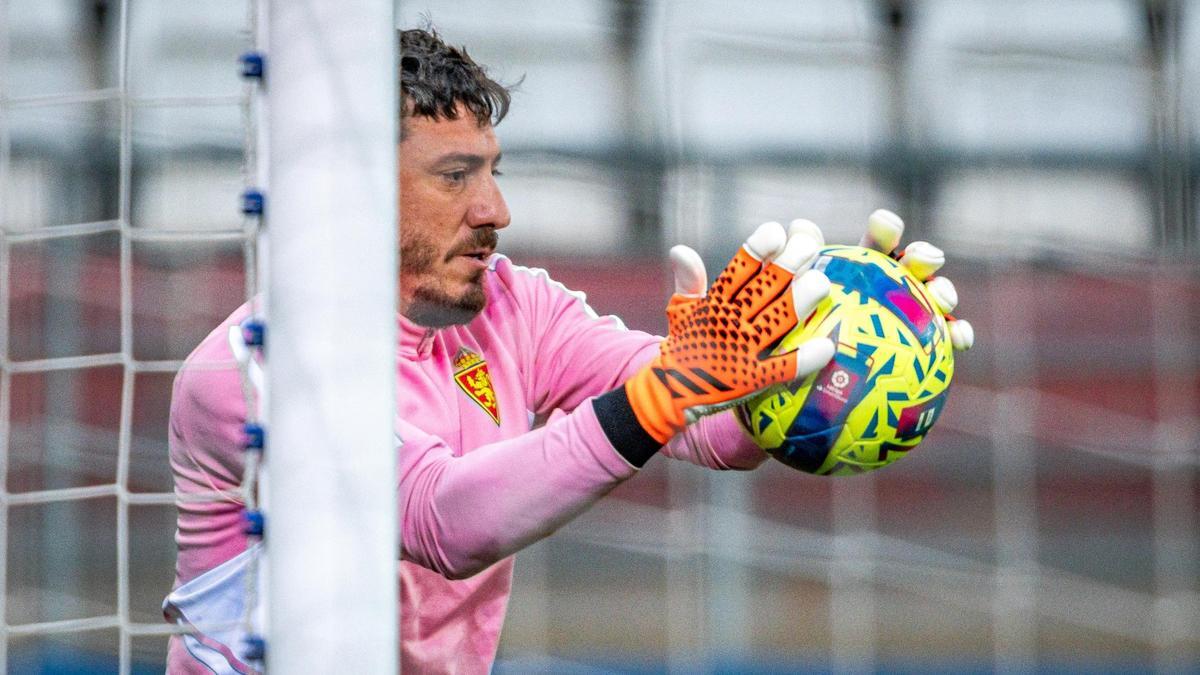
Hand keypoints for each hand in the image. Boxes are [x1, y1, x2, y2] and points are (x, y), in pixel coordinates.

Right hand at [624, 222, 835, 443]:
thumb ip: (688, 279)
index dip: (758, 248)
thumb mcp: (682, 310)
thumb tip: (681, 250)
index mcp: (714, 303)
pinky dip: (804, 358)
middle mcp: (729, 322)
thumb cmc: (684, 345)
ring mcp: (742, 351)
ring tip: (821, 282)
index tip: (777, 231)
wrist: (670, 394)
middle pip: (765, 288)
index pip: (738, 269)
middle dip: (789, 264)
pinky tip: (826, 346)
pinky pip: (782, 368)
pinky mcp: (752, 381)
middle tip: (810, 247)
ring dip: (800, 301)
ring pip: (777, 321)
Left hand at [795, 209, 973, 350]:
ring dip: (945, 291)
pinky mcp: (928, 346)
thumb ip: (800, 267)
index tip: (884, 224)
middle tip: (924, 259)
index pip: (875, 244)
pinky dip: (959, 334)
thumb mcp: (796, 303)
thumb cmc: (807, 336)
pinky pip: (947, 340)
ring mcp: (914, 314)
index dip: (883, 230)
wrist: (815, 380)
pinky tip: (963, 339)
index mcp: (864, 269)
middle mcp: (894, 287)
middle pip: (914, 264)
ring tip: (944, 298)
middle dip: (923, 256)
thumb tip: (800, 226)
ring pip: (937, 296)